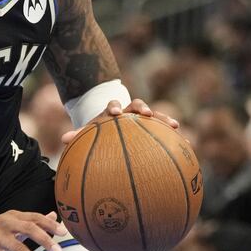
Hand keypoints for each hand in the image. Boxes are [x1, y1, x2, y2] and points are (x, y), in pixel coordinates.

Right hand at [0, 210, 63, 250]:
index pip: (35, 218)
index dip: (50, 224)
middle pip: (29, 229)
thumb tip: (53, 216)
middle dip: (45, 241)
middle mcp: (6, 224)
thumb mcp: (11, 221)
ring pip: (18, 248)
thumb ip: (32, 220)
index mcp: (14, 216)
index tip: (64, 232)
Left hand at [62, 98, 179, 145]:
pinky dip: (176, 137)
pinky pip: (167, 131)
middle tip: (147, 113)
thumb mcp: (90, 130)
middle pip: (139, 105)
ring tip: (175, 126)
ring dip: (165, 120)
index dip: (115, 107)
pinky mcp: (155, 126)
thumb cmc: (101, 129)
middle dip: (143, 108)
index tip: (115, 112)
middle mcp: (131, 110)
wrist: (114, 121)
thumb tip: (63, 140)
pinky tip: (188, 145)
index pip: (114, 105)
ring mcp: (144, 117)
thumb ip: (79, 134)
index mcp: (115, 110)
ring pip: (156, 116)